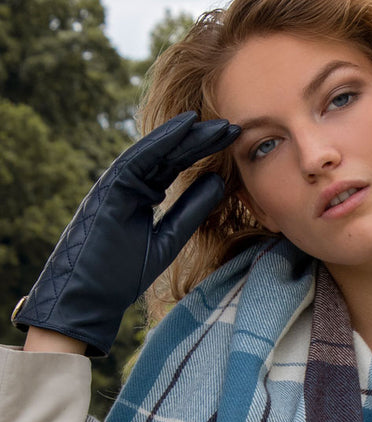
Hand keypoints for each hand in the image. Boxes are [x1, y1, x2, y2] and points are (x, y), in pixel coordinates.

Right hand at [12, 112, 239, 354]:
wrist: (88, 299)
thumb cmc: (120, 275)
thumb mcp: (168, 240)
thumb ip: (191, 211)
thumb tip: (219, 181)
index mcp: (141, 195)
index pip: (176, 167)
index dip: (204, 152)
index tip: (234, 141)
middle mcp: (128, 184)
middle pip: (169, 155)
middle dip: (201, 140)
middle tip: (233, 126)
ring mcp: (116, 183)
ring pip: (156, 152)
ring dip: (186, 135)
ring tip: (216, 122)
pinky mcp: (108, 187)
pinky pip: (138, 158)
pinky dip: (162, 141)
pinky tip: (186, 127)